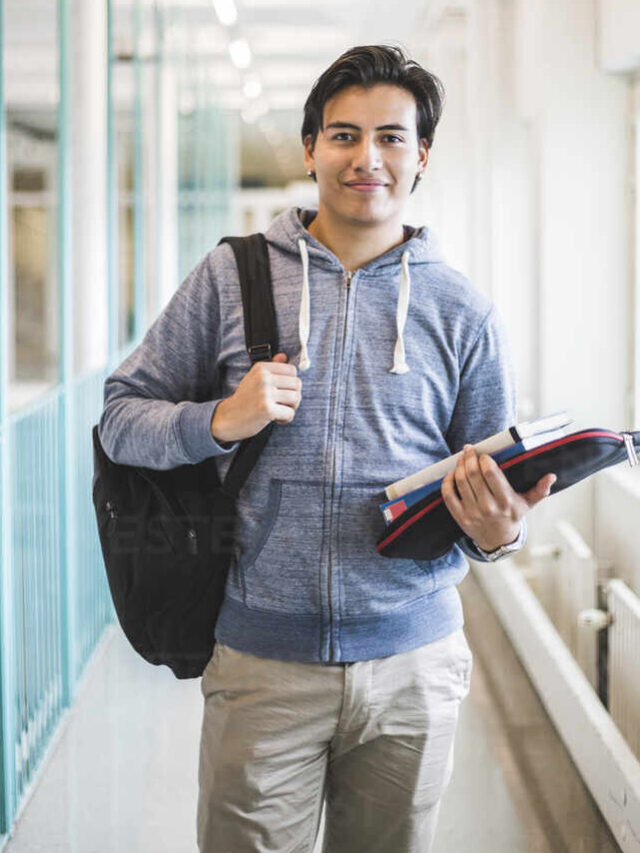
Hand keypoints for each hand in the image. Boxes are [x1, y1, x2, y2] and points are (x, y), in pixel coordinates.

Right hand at [211, 353, 301, 442]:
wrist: (227, 418)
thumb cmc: (245, 399)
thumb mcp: (254, 378)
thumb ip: (271, 367)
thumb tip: (284, 356)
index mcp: (261, 368)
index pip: (292, 370)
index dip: (291, 383)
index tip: (281, 392)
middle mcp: (263, 378)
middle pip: (297, 384)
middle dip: (293, 396)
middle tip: (281, 404)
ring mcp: (264, 393)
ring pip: (296, 398)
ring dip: (290, 408)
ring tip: (278, 411)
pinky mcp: (266, 409)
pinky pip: (290, 413)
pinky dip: (286, 419)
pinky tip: (275, 419)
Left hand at [441, 444, 556, 551]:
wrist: (498, 540)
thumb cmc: (512, 516)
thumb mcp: (528, 504)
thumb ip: (540, 490)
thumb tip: (551, 476)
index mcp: (506, 502)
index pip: (492, 475)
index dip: (485, 461)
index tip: (484, 454)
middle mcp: (488, 507)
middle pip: (473, 475)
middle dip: (470, 458)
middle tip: (469, 449)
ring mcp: (472, 513)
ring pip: (460, 482)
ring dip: (459, 466)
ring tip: (462, 457)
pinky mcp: (460, 517)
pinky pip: (449, 495)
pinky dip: (447, 481)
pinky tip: (452, 473)